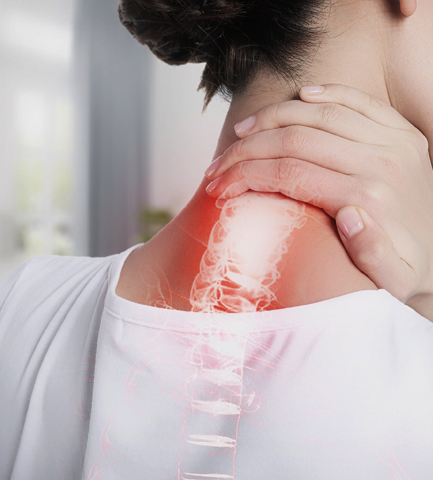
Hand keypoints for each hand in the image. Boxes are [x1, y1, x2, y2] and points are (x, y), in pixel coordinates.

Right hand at [204, 84, 432, 317]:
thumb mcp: (390, 280)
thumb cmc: (407, 272)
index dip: (245, 176)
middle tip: (218, 165)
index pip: (289, 173)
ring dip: (272, 118)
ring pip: (318, 113)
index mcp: (368, 197)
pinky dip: (326, 93)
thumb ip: (370, 250)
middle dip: (246, 151)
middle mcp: (380, 161)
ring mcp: (392, 141)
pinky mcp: (401, 133)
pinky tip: (300, 93)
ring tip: (242, 132)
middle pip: (295, 139)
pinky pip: (358, 101)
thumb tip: (349, 213)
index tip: (218, 186)